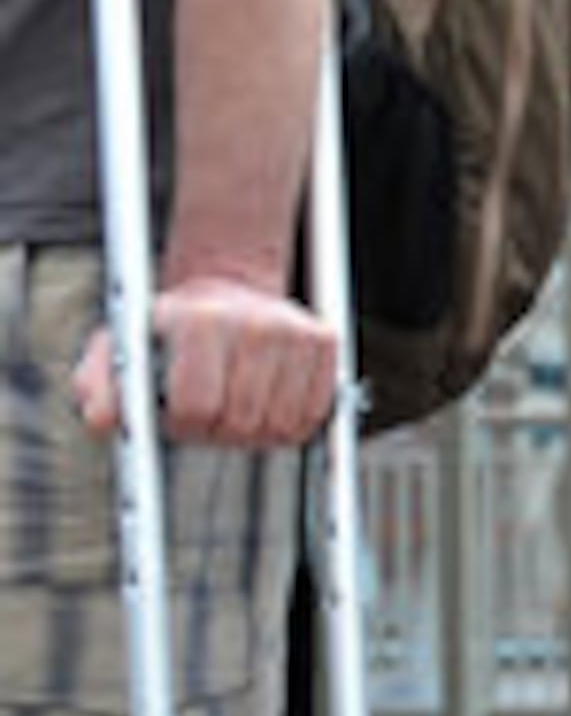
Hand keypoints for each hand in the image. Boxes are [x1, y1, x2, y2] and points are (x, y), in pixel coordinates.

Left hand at [74, 276, 339, 447]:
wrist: (229, 284)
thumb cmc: (170, 326)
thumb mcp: (121, 345)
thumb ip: (100, 383)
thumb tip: (99, 421)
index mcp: (202, 321)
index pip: (198, 408)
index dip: (183, 424)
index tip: (176, 411)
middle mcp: (256, 323)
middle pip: (242, 422)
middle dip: (218, 431)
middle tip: (206, 413)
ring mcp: (297, 332)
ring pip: (281, 425)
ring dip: (255, 431)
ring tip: (235, 407)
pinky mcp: (326, 342)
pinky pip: (313, 415)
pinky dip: (290, 423)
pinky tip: (268, 405)